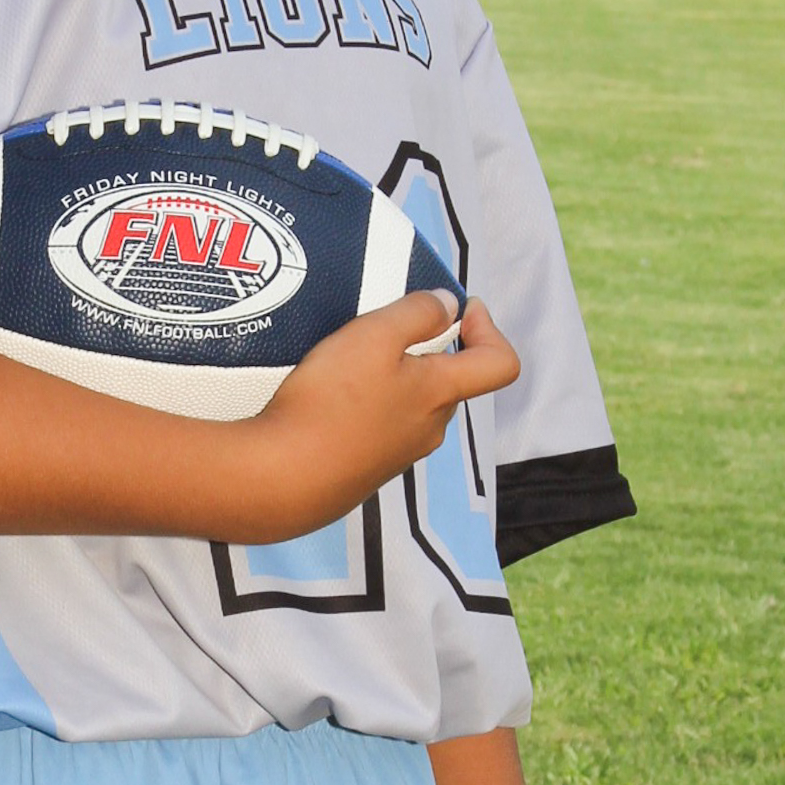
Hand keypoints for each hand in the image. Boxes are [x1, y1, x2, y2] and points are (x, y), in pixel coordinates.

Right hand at [238, 293, 519, 543]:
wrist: (283, 477)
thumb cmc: (332, 400)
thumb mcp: (372, 336)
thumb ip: (417, 313)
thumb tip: (448, 306)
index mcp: (442, 393)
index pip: (502, 364)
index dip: (489, 329)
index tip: (455, 310)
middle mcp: (431, 428)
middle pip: (450, 381)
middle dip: (427, 350)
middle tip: (381, 331)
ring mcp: (401, 454)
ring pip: (413, 404)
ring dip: (393, 378)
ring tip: (347, 362)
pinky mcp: (369, 470)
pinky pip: (383, 426)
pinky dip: (368, 404)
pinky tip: (330, 399)